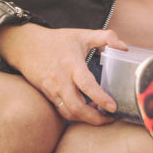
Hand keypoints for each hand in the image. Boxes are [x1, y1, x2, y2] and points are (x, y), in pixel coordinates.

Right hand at [0, 23, 124, 124]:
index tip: (113, 107)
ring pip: (68, 112)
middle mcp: (61, 79)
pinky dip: (75, 115)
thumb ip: (106, 37)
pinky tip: (86, 109)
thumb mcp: (83, 34)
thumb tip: (124, 47)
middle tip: (109, 119)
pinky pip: (62, 110)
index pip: (86, 85)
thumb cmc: (58, 40)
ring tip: (100, 115)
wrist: (27, 46)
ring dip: (85, 118)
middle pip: (76, 106)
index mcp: (72, 64)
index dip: (100, 98)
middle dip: (94, 118)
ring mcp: (52, 89)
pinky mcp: (47, 95)